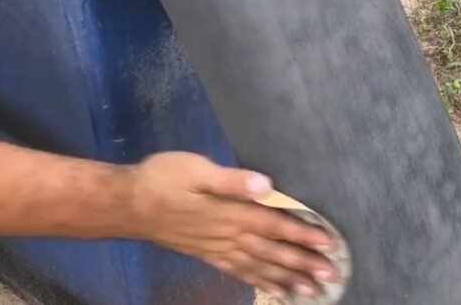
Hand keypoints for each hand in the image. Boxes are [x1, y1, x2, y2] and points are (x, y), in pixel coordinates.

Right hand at [127, 152, 336, 298]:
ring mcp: (218, 249)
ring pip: (259, 267)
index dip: (303, 235)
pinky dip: (260, 282)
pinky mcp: (208, 255)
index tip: (329, 244)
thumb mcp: (196, 169)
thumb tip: (266, 184)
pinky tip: (275, 290)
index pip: (275, 225)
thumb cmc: (163, 178)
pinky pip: (239, 273)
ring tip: (312, 291)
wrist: (128, 204)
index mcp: (231, 212)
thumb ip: (232, 180)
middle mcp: (228, 235)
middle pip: (272, 252)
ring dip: (287, 279)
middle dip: (304, 264)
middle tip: (332, 276)